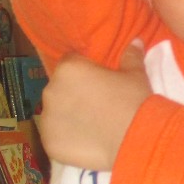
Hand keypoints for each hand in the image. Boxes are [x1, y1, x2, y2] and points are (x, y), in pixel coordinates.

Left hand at [38, 43, 150, 171]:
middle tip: (96, 105)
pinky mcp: (48, 141)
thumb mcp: (136, 75)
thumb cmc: (134, 101)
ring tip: (91, 126)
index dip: (85, 71)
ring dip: (68, 116)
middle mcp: (51, 89)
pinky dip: (65, 138)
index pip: (71, 62)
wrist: (135, 139)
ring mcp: (47, 118)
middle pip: (59, 88)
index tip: (98, 82)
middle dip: (73, 94)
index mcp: (69, 68)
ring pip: (55, 112)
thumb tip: (136, 41)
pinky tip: (84, 142)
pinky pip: (55, 136)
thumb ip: (131, 56)